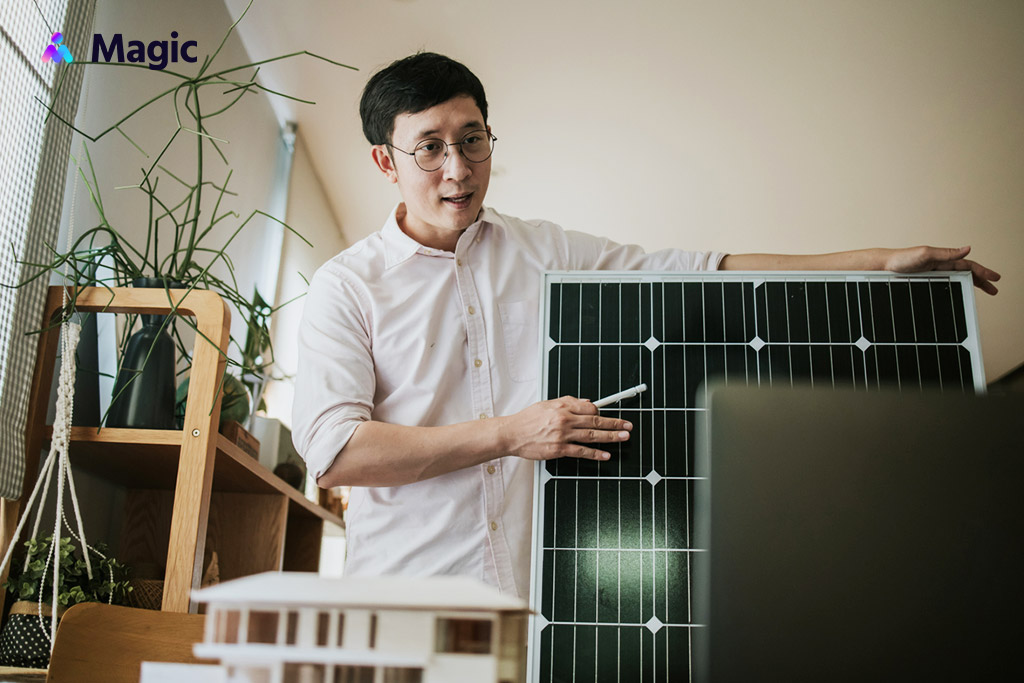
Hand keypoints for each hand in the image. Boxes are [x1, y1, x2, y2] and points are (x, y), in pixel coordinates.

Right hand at [497, 396, 631, 460]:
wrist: (511, 434)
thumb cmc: (527, 419)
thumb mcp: (547, 404)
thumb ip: (568, 402)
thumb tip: (586, 403)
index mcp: (562, 406)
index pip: (589, 408)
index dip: (601, 413)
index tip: (610, 417)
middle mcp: (564, 419)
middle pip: (595, 421)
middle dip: (614, 424)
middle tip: (627, 426)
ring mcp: (562, 435)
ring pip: (592, 436)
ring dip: (610, 437)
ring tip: (623, 438)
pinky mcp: (558, 449)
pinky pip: (581, 451)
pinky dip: (595, 453)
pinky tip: (606, 455)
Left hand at [883, 246, 1000, 294]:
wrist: (883, 267)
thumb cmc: (901, 258)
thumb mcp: (925, 254)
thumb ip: (946, 253)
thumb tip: (968, 248)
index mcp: (943, 258)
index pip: (968, 265)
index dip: (982, 271)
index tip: (995, 278)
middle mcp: (940, 266)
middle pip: (966, 273)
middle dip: (981, 280)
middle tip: (994, 289)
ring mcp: (933, 274)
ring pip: (957, 280)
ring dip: (971, 285)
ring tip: (982, 291)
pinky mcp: (926, 281)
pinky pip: (945, 285)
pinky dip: (955, 289)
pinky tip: (959, 294)